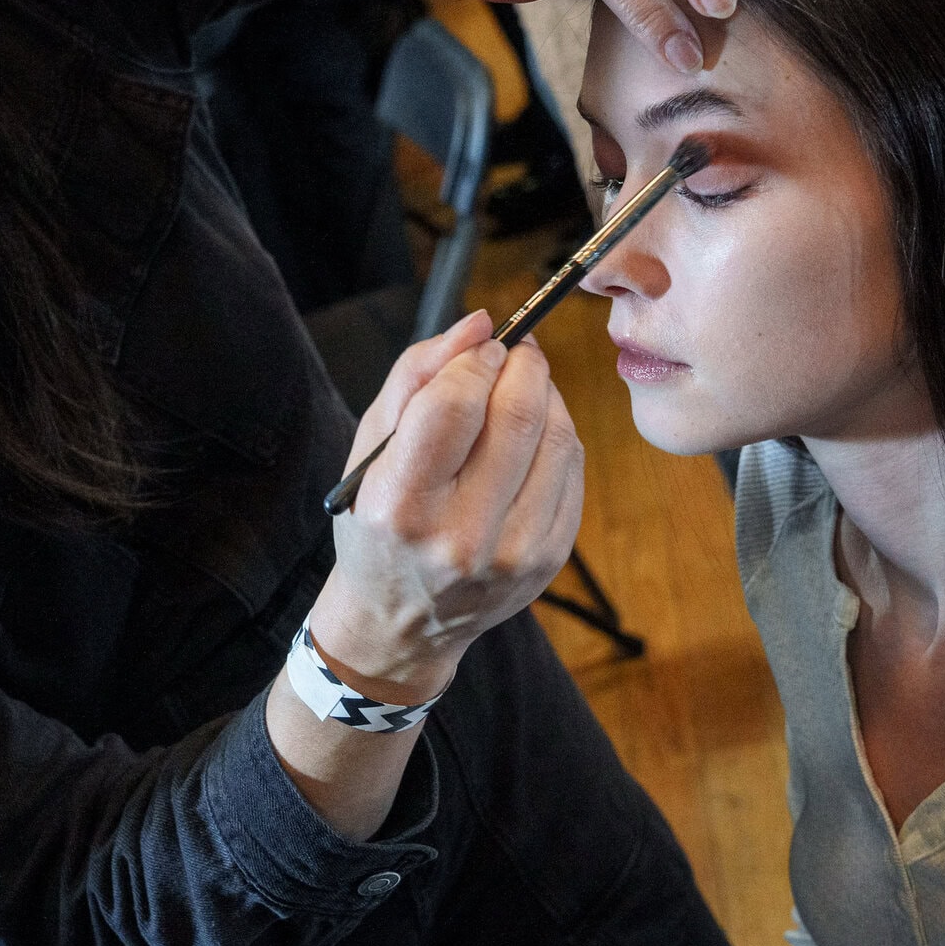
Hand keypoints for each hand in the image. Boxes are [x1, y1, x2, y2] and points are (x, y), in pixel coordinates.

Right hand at [315, 310, 584, 701]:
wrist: (400, 622)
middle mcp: (459, 537)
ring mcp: (513, 554)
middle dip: (521, 365)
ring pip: (557, 437)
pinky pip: (573, 469)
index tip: (479, 348)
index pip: (454, 404)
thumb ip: (417, 376)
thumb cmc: (377, 523)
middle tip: (511, 353)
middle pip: (516, 415)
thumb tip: (480, 323)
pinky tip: (532, 435)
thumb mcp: (371, 449)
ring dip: (546, 394)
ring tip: (521, 389)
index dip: (476, 358)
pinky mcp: (549, 560)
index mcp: (400, 505)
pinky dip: (558, 435)